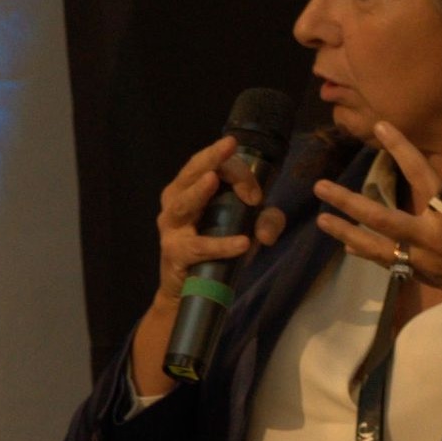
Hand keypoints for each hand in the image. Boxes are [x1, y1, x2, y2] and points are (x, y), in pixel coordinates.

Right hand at [131, 133, 290, 398]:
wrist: (188, 293)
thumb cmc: (215, 252)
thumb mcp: (246, 230)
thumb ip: (266, 223)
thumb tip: (270, 231)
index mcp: (189, 188)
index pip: (209, 164)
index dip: (235, 167)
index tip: (258, 193)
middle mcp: (175, 201)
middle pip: (192, 173)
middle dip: (213, 161)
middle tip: (229, 147)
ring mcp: (171, 228)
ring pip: (183, 204)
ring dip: (198, 192)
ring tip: (213, 181)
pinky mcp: (175, 254)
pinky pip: (199, 247)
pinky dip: (221, 244)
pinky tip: (243, 243)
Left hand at [311, 126, 441, 377]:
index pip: (420, 174)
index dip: (400, 148)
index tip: (380, 126)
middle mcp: (429, 241)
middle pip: (380, 218)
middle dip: (348, 202)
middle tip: (320, 188)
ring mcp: (423, 262)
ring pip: (376, 247)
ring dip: (346, 234)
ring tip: (321, 220)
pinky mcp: (424, 276)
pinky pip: (388, 263)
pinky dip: (366, 253)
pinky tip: (348, 245)